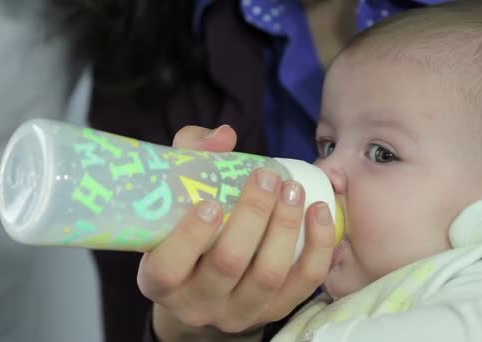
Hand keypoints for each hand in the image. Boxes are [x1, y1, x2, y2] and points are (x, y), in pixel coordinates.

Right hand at [137, 125, 335, 340]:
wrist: (205, 283)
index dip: (190, 237)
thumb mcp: (175, 196)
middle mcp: (197, 304)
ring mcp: (238, 312)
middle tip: (268, 179)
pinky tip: (320, 212)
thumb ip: (190, 157)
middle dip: (252, 217)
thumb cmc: (187, 229)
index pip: (168, 269)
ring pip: (268, 276)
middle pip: (228, 265)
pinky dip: (317, 247)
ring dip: (285, 228)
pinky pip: (303, 284)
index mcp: (161, 280)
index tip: (210, 202)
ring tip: (294, 191)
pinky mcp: (275, 311)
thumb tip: (224, 136)